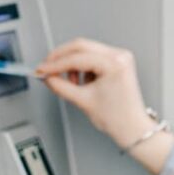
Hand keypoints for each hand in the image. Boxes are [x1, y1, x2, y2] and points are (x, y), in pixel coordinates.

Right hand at [35, 38, 155, 149]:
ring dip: (72, 64)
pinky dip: (83, 67)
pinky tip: (83, 82)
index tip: (41, 69)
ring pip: (86, 50)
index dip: (54, 64)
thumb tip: (47, 77)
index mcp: (114, 64)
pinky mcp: (118, 61)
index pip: (77, 57)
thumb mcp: (82, 100)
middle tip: (46, 69)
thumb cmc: (117, 118)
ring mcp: (120, 57)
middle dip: (60, 58)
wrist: (132, 128)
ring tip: (72, 83)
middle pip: (80, 46)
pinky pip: (93, 57)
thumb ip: (60, 86)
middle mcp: (119, 56)